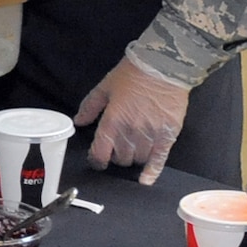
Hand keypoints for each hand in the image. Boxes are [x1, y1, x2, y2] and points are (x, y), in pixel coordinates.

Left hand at [77, 56, 190, 185]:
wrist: (164, 66)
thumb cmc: (133, 74)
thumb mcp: (104, 87)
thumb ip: (90, 107)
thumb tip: (78, 121)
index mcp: (112, 121)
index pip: (100, 152)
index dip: (96, 160)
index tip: (96, 160)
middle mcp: (130, 132)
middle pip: (120, 158)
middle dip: (116, 156)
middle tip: (116, 149)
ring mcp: (150, 135)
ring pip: (137, 159)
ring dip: (132, 158)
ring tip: (132, 150)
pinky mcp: (168, 134)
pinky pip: (159, 159)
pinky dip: (152, 172)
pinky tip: (145, 180)